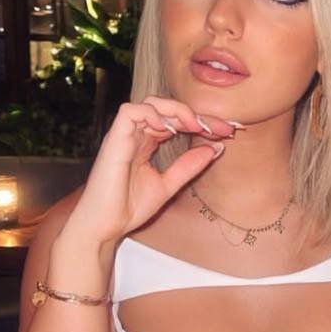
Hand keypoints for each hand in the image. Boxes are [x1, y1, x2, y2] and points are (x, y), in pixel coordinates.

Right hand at [65, 96, 237, 247]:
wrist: (104, 227)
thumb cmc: (127, 208)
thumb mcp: (168, 185)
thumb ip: (189, 166)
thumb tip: (216, 148)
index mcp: (146, 143)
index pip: (176, 121)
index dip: (201, 122)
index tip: (226, 132)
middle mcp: (135, 135)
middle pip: (167, 109)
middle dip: (196, 114)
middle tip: (219, 128)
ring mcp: (123, 136)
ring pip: (150, 103)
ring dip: (177, 111)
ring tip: (196, 126)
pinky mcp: (113, 140)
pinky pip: (130, 112)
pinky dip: (152, 113)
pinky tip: (171, 128)